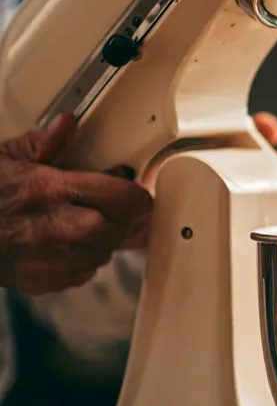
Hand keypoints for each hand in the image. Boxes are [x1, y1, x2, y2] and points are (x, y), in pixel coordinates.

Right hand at [0, 115, 152, 293]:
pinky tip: (63, 246)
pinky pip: (80, 274)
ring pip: (102, 254)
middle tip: (106, 210)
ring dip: (99, 241)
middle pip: (116, 229)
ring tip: (79, 226)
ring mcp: (48, 258)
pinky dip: (79, 262)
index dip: (136, 195)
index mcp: (48, 190)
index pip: (121, 197)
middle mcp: (53, 227)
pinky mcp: (40, 281)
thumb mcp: (3, 158)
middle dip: (117, 219)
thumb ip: (40, 143)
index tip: (135, 192)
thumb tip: (66, 124)